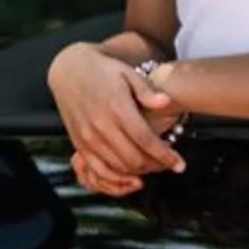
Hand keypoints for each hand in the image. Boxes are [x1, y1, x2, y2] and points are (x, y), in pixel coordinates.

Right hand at [48, 45, 185, 194]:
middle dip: (155, 166)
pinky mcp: (79, 144)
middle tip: (168, 165)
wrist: (69, 70)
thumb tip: (166, 102)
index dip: (165, 156)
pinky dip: (116, 178)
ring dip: (138, 173)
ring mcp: (88, 138)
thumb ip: (147, 91)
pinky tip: (130, 176)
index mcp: (117, 108)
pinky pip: (98, 170)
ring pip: (118, 167)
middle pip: (133, 159)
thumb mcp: (128, 73)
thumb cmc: (103, 70)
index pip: (146, 140)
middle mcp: (101, 126)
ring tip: (153, 168)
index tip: (180, 165)